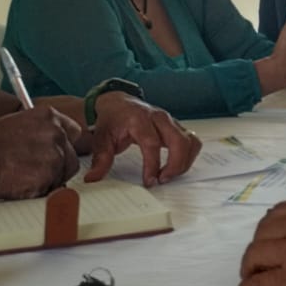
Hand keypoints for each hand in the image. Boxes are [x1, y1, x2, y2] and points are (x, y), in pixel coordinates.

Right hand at [0, 105, 82, 198]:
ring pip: (62, 175)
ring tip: (24, 175)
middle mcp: (56, 134)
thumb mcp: (19, 122)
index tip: (58, 151)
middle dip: (58, 166)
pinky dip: (40, 190)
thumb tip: (54, 142)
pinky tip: (22, 183)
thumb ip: (42, 130)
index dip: (65, 144)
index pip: (74, 131)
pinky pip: (52, 189)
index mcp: (49, 117)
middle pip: (71, 157)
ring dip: (49, 179)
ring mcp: (54, 157)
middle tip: (36, 170)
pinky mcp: (48, 178)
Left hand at [85, 93, 200, 185]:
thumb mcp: (101, 139)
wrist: (118, 104)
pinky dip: (189, 156)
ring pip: (190, 141)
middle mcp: (159, 117)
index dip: (152, 165)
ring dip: (184, 162)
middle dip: (175, 165)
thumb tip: (93, 178)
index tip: (149, 181)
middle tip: (162, 179)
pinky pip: (192, 141)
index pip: (152, 143)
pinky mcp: (177, 126)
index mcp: (139, 119)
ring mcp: (171, 121)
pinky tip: (175, 166)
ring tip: (168, 175)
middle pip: (178, 141)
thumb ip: (100, 160)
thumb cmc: (111, 120)